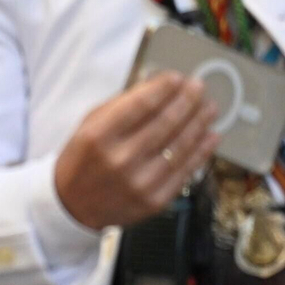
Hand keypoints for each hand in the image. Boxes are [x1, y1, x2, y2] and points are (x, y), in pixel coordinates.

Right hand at [54, 72, 219, 230]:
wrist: (73, 206)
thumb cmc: (83, 159)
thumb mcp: (90, 126)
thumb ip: (123, 106)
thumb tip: (159, 86)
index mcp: (99, 136)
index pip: (140, 105)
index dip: (164, 88)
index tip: (178, 78)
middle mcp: (120, 159)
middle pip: (165, 123)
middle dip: (187, 101)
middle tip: (199, 87)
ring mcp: (140, 183)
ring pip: (180, 146)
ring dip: (199, 123)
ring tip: (210, 108)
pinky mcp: (155, 201)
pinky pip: (185, 172)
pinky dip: (202, 151)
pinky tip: (211, 136)